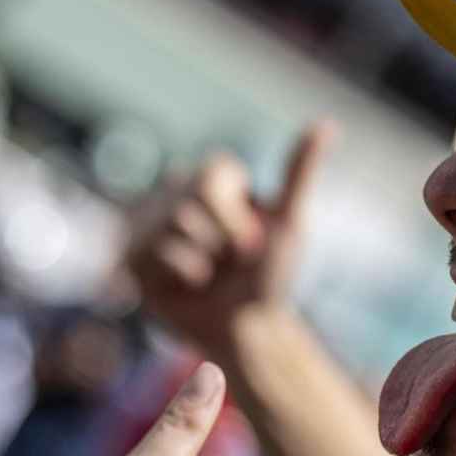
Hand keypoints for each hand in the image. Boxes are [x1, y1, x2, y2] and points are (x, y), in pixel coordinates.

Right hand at [128, 123, 331, 350]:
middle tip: (229, 262)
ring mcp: (145, 224)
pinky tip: (182, 287)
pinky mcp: (128, 256)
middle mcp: (172, 194)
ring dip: (202, 263)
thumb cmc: (268, 277)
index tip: (251, 239)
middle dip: (223, 241)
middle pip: (191, 201)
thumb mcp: (289, 224)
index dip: (236, 216)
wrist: (246, 330)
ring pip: (170, 227)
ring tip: (205, 275)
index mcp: (209, 179)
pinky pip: (148, 255)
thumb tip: (327, 125)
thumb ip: (299, 173)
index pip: (212, 174)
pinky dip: (176, 276)